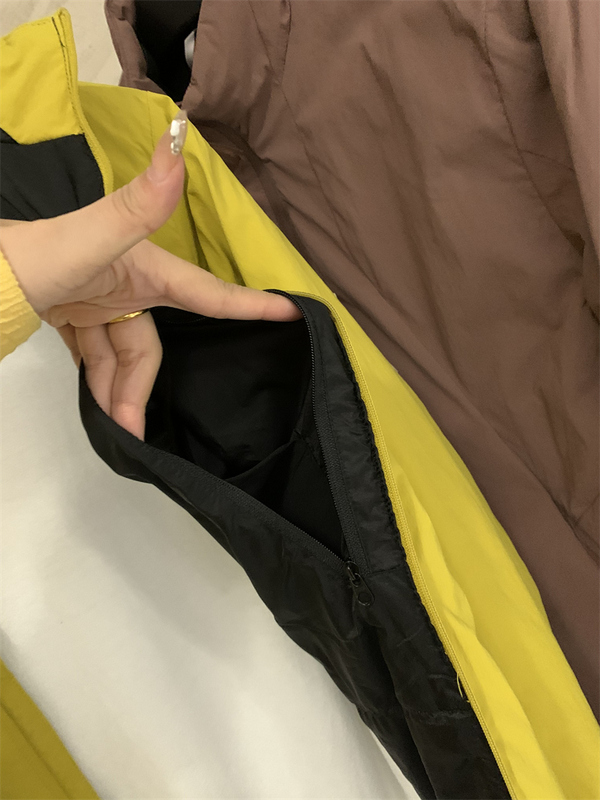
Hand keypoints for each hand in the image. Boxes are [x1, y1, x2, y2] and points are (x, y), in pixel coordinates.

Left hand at [0, 115, 299, 439]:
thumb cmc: (36, 256)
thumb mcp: (90, 237)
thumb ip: (137, 204)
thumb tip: (177, 139)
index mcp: (143, 266)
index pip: (205, 292)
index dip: (248, 304)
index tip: (293, 312)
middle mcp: (127, 283)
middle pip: (150, 343)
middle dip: (141, 384)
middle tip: (133, 427)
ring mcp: (99, 300)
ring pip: (122, 354)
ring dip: (116, 391)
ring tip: (113, 427)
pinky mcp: (76, 313)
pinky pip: (97, 353)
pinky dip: (97, 378)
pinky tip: (97, 402)